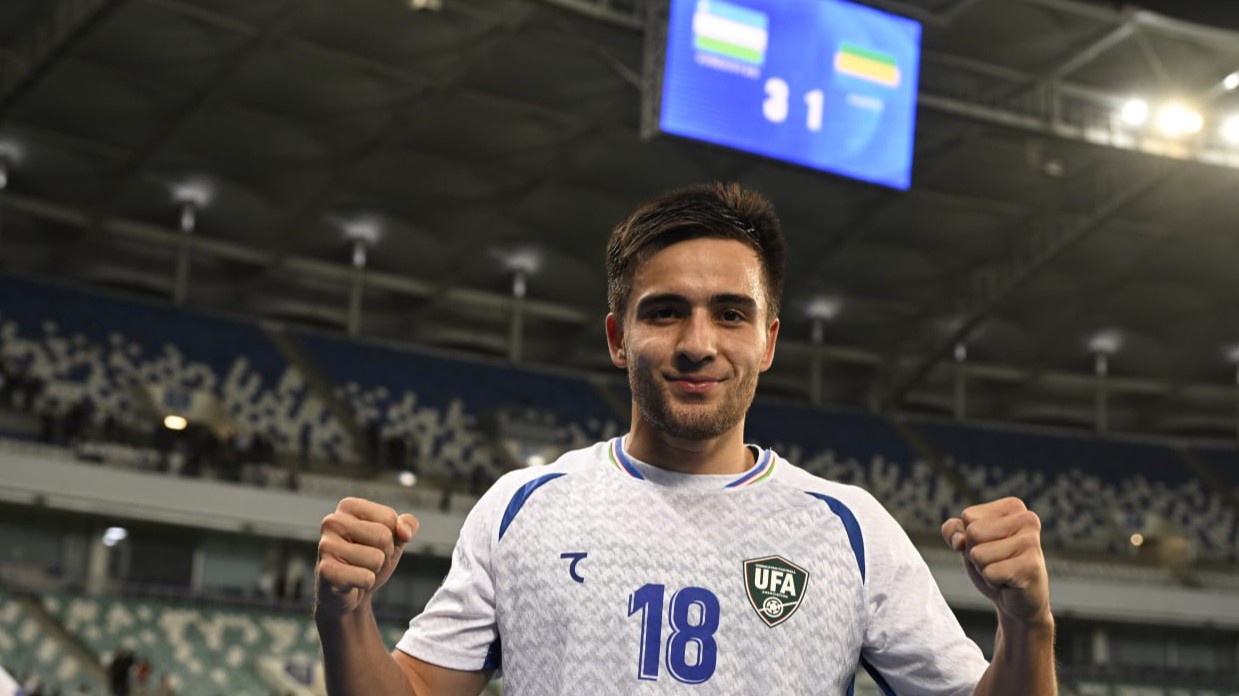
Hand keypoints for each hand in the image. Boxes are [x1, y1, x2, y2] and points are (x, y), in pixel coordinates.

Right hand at [316, 497, 418, 617]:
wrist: (350, 593)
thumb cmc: (370, 558)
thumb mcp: (394, 538)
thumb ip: (407, 525)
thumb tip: (405, 532)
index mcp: (348, 506)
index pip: (389, 517)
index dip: (391, 536)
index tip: (374, 543)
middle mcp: (332, 521)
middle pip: (384, 536)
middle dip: (384, 553)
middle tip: (367, 559)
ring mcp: (325, 546)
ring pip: (376, 559)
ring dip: (374, 569)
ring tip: (358, 569)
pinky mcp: (325, 571)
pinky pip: (366, 578)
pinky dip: (366, 583)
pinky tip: (351, 582)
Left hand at [942, 497, 1050, 625]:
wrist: (1018, 600)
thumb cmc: (994, 564)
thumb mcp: (968, 542)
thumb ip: (953, 530)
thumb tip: (958, 540)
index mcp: (1014, 506)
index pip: (968, 516)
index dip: (969, 537)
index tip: (990, 546)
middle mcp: (1028, 519)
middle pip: (973, 533)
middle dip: (975, 553)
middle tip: (996, 562)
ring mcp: (1032, 543)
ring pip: (978, 554)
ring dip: (984, 568)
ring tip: (1003, 571)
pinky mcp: (1031, 567)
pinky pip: (989, 573)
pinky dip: (993, 582)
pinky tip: (1009, 582)